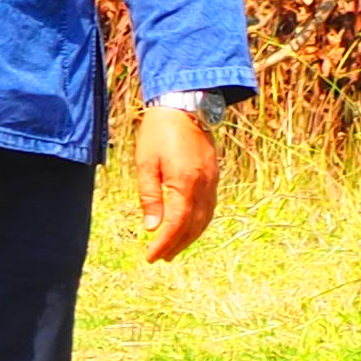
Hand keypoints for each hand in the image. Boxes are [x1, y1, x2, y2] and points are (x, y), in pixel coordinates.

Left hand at [134, 99, 223, 263]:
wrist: (185, 103)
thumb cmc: (160, 131)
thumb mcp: (146, 163)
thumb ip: (150, 196)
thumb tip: (152, 227)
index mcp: (184, 184)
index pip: (175, 225)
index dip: (163, 244)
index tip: (150, 256)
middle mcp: (203, 186)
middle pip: (192, 227)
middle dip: (176, 245)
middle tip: (160, 257)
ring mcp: (212, 182)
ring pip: (204, 219)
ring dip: (189, 237)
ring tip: (173, 248)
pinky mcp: (214, 176)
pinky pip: (209, 208)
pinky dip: (199, 223)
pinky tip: (188, 227)